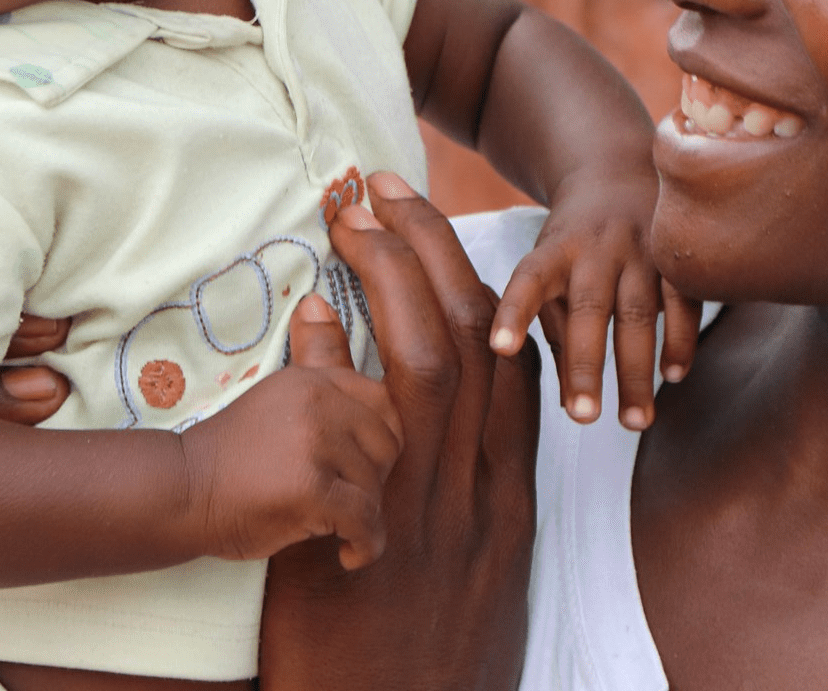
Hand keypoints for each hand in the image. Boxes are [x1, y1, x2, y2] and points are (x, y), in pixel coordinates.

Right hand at [177, 302, 402, 568]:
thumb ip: (313, 360)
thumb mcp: (276, 397)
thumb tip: (318, 300)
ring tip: (332, 527)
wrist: (182, 492)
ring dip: (362, 517)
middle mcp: (319, 403)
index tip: (352, 468)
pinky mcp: (311, 488)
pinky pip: (365, 521)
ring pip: (377, 487)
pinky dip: (364, 545)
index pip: (383, 404)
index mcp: (314, 380)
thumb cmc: (232, 455)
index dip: (377, 442)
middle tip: (341, 501)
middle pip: (388, 446)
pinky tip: (346, 553)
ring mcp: (314, 443)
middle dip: (372, 481)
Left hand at [258, 173, 539, 690]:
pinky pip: (371, 422)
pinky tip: (318, 308)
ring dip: (393, 274)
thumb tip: (410, 407)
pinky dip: (346, 357)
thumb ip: (446, 483)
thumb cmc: (424, 661)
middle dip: (434, 248)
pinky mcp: (375, 528)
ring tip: (354, 214)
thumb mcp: (462, 566)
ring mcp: (430, 506)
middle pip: (477, 338)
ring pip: (433, 362)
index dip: (479, 283)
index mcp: (506, 495)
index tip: (438, 227)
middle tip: (387, 184)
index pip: (510, 361)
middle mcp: (482, 489)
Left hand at [488, 167, 701, 427]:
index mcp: (554, 251)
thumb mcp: (553, 273)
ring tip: (634, 422)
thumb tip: (565, 403)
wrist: (618, 172)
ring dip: (636, 370)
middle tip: (582, 418)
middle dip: (586, 366)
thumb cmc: (576, 245)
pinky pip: (683, 301)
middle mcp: (596, 250)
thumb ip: (556, 333)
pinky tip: (673, 377)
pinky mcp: (678, 256)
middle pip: (589, 310)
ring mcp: (640, 251)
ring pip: (638, 314)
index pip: (528, 280)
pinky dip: (680, 340)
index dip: (514, 313)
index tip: (500, 349)